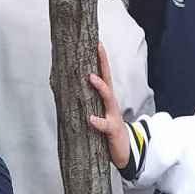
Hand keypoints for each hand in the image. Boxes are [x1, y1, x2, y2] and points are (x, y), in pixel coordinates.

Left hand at [89, 42, 129, 169]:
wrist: (125, 151)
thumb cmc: (109, 130)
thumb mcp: (99, 113)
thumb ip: (89, 102)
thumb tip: (69, 89)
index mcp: (107, 99)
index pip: (105, 75)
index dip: (102, 59)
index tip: (97, 42)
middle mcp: (111, 104)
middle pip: (108, 79)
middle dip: (103, 63)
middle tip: (98, 47)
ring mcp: (113, 115)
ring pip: (108, 98)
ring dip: (100, 87)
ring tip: (90, 77)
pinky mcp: (113, 130)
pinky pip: (105, 125)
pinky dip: (98, 121)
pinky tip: (91, 119)